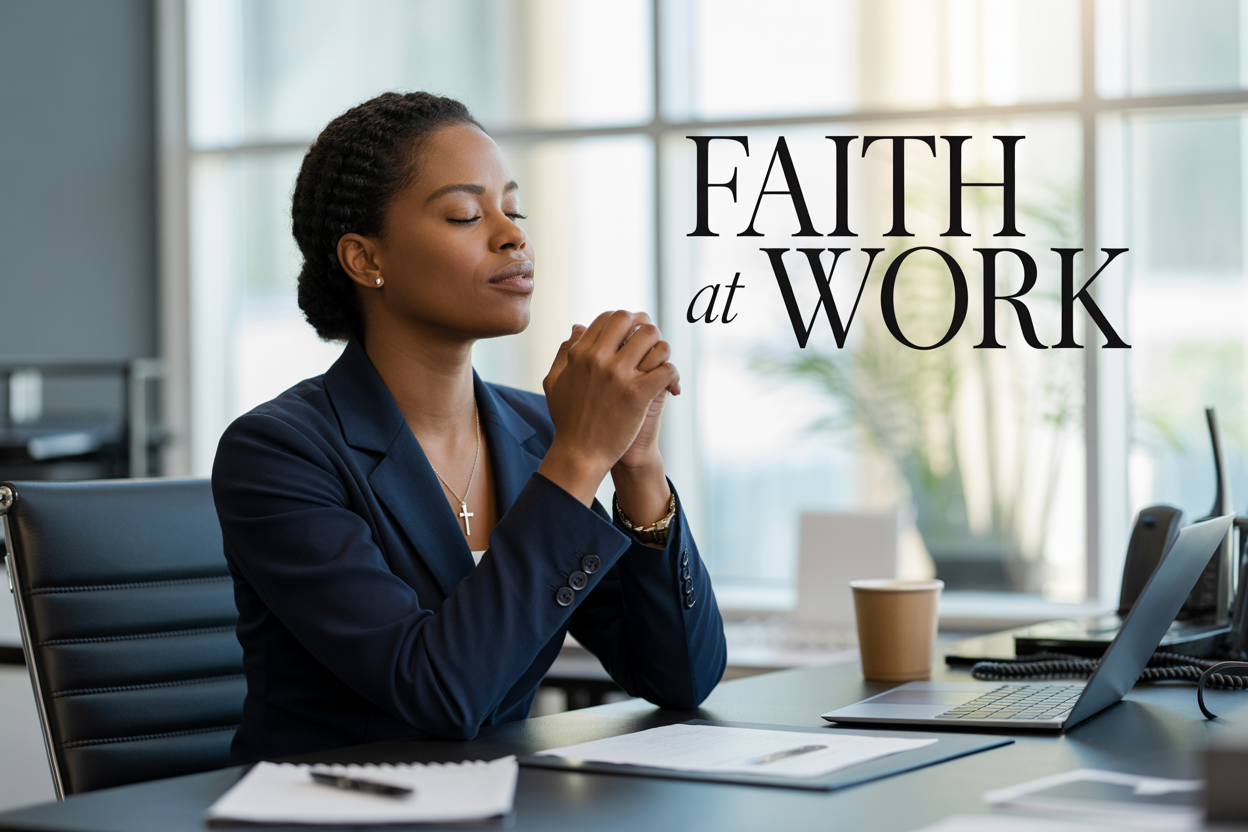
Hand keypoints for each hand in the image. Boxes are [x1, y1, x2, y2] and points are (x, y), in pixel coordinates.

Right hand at [539, 311, 679, 505]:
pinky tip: (669, 387)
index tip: (631, 336)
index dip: (624, 322)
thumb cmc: (567, 421)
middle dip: (643, 328)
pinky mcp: (637, 394)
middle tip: (649, 346)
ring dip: (661, 348)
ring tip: (661, 364)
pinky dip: (672, 375)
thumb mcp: (555, 382)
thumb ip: (564, 352)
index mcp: (580, 354)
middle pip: (630, 319)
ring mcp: (618, 375)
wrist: (579, 454)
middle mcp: (598, 359)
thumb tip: (578, 327)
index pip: (608, 318)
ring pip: (652, 338)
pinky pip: (666, 368)